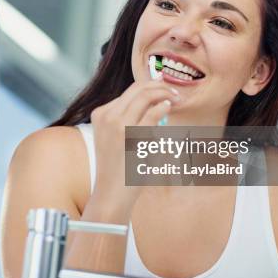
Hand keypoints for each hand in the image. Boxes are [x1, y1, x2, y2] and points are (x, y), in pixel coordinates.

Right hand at [89, 81, 180, 213]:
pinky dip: (163, 106)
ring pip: (145, 94)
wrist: (111, 192)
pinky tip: (168, 108)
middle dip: (160, 85)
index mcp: (101, 114)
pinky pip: (152, 112)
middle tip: (175, 93)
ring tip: (176, 99)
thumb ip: (130, 119)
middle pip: (138, 87)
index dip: (151, 86)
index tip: (165, 91)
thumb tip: (156, 102)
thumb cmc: (119, 168)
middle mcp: (107, 114)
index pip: (129, 91)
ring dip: (164, 93)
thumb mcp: (116, 139)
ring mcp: (117, 123)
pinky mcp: (129, 134)